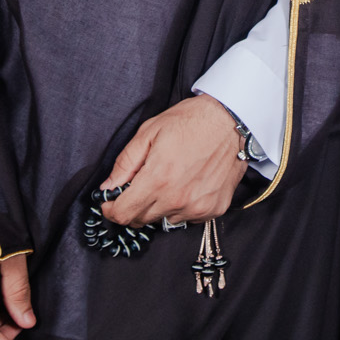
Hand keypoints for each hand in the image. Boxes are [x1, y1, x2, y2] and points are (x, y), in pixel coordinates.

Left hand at [99, 94, 247, 226]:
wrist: (232, 120)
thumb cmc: (190, 121)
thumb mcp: (149, 131)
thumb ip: (125, 163)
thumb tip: (107, 188)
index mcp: (158, 179)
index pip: (124, 214)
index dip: (112, 209)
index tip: (111, 201)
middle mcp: (178, 199)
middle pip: (141, 220)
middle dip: (134, 206)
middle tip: (142, 185)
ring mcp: (198, 207)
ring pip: (165, 219)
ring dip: (160, 206)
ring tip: (171, 180)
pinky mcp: (214, 209)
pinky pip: (188, 218)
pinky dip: (183, 206)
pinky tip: (189, 184)